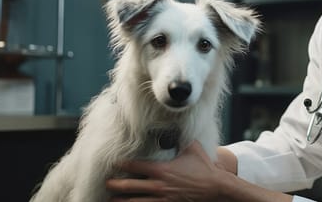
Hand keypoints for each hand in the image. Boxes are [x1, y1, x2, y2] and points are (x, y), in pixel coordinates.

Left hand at [106, 141, 227, 201]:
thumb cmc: (203, 167)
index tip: (113, 163)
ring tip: (111, 199)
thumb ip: (179, 139)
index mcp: (161, 169)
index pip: (134, 166)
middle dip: (114, 185)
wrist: (215, 187)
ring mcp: (162, 199)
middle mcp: (158, 185)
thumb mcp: (191, 147)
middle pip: (128, 187)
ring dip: (120, 200)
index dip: (121, 164)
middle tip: (106, 183)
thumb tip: (173, 127)